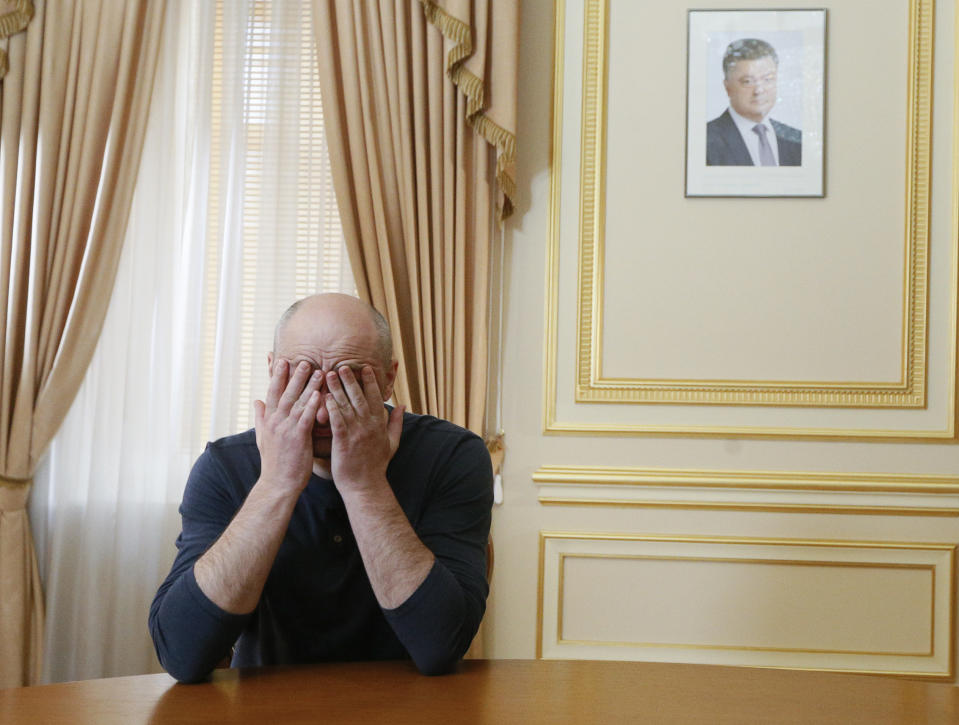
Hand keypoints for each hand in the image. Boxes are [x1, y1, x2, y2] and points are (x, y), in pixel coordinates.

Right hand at [253, 359, 323, 494]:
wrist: (277, 484)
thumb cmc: (274, 462)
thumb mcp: (262, 438)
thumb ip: (260, 418)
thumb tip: (256, 401)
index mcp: (268, 420)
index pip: (272, 392)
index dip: (277, 375)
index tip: (281, 359)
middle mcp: (275, 421)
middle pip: (284, 393)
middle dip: (294, 375)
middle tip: (304, 360)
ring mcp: (286, 429)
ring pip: (297, 402)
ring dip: (307, 386)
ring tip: (317, 371)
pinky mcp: (297, 438)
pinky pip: (305, 418)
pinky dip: (312, 405)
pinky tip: (320, 394)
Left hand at [325, 365, 403, 491]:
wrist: (365, 486)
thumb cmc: (376, 466)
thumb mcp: (392, 443)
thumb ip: (396, 423)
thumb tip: (403, 406)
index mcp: (378, 424)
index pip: (374, 397)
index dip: (369, 381)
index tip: (364, 367)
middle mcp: (368, 426)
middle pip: (359, 397)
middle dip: (351, 380)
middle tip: (343, 364)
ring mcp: (356, 433)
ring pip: (346, 405)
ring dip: (338, 389)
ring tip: (329, 374)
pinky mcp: (343, 442)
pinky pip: (337, 421)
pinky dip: (331, 408)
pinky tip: (324, 397)